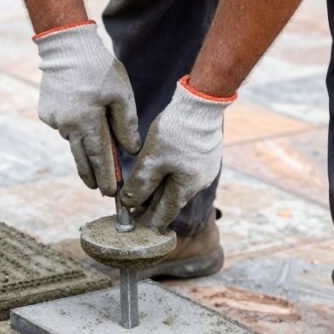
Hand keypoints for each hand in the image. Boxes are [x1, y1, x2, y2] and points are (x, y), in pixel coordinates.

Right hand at [34, 21, 140, 194]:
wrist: (65, 47)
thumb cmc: (98, 68)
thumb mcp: (121, 93)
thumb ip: (126, 124)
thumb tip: (130, 150)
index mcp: (87, 121)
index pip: (99, 157)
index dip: (106, 177)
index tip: (111, 193)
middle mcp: (67, 125)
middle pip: (82, 158)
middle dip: (92, 175)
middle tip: (99, 189)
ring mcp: (54, 120)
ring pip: (73, 141)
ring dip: (84, 148)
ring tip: (94, 156)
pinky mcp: (46, 113)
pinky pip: (64, 127)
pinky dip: (74, 128)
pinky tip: (80, 117)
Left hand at [120, 77, 232, 231]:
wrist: (201, 103)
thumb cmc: (176, 132)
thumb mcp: (152, 160)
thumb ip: (141, 184)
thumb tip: (129, 203)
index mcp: (186, 188)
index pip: (165, 214)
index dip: (149, 223)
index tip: (136, 230)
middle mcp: (198, 183)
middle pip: (171, 202)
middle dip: (153, 208)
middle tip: (135, 214)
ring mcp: (204, 169)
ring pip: (177, 187)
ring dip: (160, 192)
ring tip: (143, 195)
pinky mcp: (204, 155)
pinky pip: (183, 173)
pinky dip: (169, 177)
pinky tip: (160, 173)